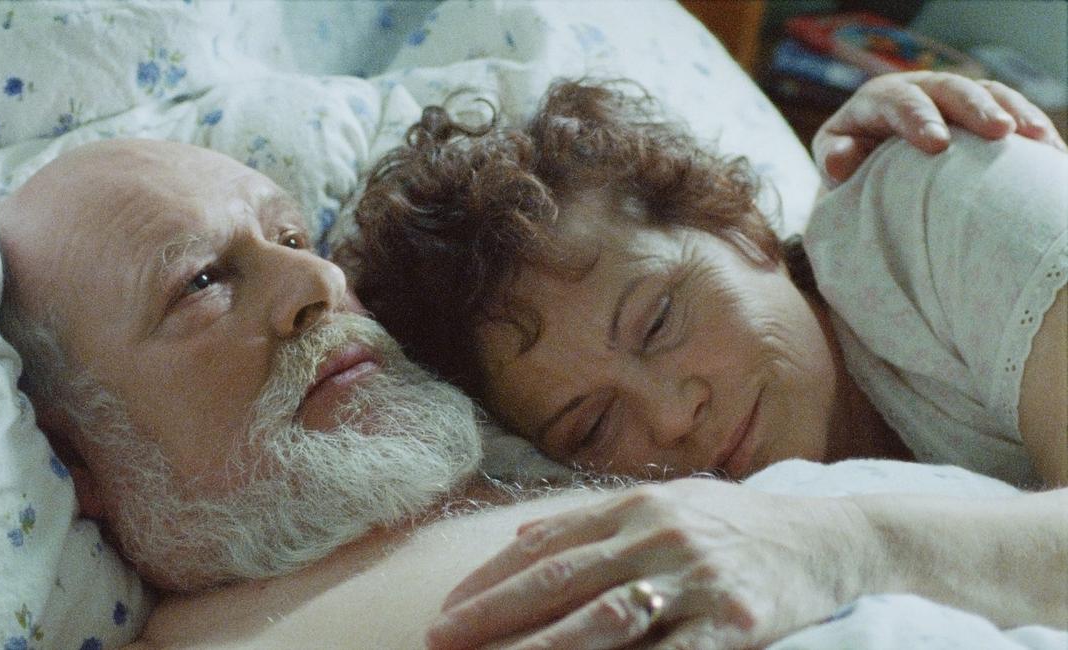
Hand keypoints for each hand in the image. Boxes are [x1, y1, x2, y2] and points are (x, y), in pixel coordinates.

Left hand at [425, 479, 874, 648]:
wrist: (831, 539)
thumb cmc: (739, 524)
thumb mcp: (667, 503)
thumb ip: (593, 519)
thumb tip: (519, 535)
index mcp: (638, 506)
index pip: (547, 545)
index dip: (491, 580)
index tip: (447, 613)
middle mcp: (659, 536)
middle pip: (561, 581)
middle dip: (493, 615)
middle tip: (439, 640)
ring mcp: (697, 579)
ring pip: (602, 622)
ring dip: (540, 649)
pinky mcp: (734, 624)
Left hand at [814, 71, 1067, 185]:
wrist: (868, 163)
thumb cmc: (850, 163)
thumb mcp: (835, 160)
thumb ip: (835, 158)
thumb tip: (843, 160)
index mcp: (877, 99)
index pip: (898, 102)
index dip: (918, 119)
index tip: (937, 145)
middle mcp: (918, 89)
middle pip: (950, 89)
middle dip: (976, 109)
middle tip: (999, 133)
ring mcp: (952, 98)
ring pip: (987, 93)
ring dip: (1014, 113)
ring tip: (1037, 139)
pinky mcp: (978, 110)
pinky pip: (1009, 110)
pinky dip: (1030, 128)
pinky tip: (1050, 152)